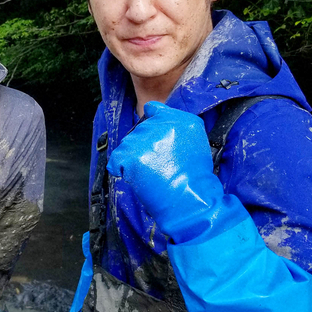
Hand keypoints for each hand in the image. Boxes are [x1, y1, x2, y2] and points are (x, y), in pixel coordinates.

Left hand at [107, 101, 224, 242]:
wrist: (192, 202)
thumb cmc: (195, 179)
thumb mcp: (196, 143)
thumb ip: (176, 128)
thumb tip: (154, 117)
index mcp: (181, 119)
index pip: (153, 110)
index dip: (151, 126)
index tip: (156, 141)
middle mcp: (161, 124)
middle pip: (138, 131)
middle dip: (144, 147)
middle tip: (160, 166)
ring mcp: (145, 139)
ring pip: (127, 145)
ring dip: (134, 159)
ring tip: (152, 174)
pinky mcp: (132, 156)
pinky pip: (116, 161)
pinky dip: (121, 170)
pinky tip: (137, 178)